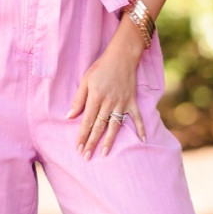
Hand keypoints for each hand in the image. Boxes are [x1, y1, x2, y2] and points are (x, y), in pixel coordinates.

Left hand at [68, 29, 145, 158]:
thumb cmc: (100, 68)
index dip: (82, 135)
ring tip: (104, 153)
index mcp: (96, 97)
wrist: (122, 56)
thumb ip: (78, 100)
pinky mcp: (132, 101)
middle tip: (86, 157)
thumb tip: (69, 116)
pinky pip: (137, 117)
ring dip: (110, 140)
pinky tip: (143, 141)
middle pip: (99, 126)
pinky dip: (141, 128)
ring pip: (115, 125)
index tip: (78, 148)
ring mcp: (122, 103)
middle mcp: (109, 102)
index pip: (87, 121)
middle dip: (92, 142)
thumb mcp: (85, 81)